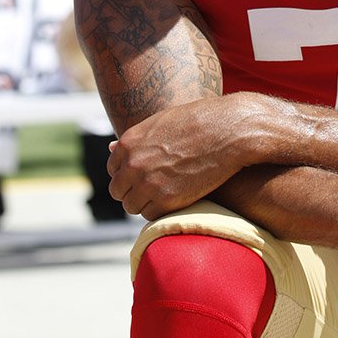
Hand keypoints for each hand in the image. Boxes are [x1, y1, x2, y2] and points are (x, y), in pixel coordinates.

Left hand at [107, 95, 252, 218]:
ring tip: (165, 193)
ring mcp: (147, 183)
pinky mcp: (166, 200)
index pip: (113, 170)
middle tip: (153, 188)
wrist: (227, 131)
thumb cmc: (198, 122)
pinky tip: (175, 198)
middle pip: (118, 191)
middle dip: (133, 191)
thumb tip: (110, 148)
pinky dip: (160, 210)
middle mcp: (133, 164)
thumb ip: (136, 139)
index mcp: (128, 142)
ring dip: (145, 202)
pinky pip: (151, 215)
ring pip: (132, 206)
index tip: (143, 175)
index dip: (128, 174)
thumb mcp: (161, 122)